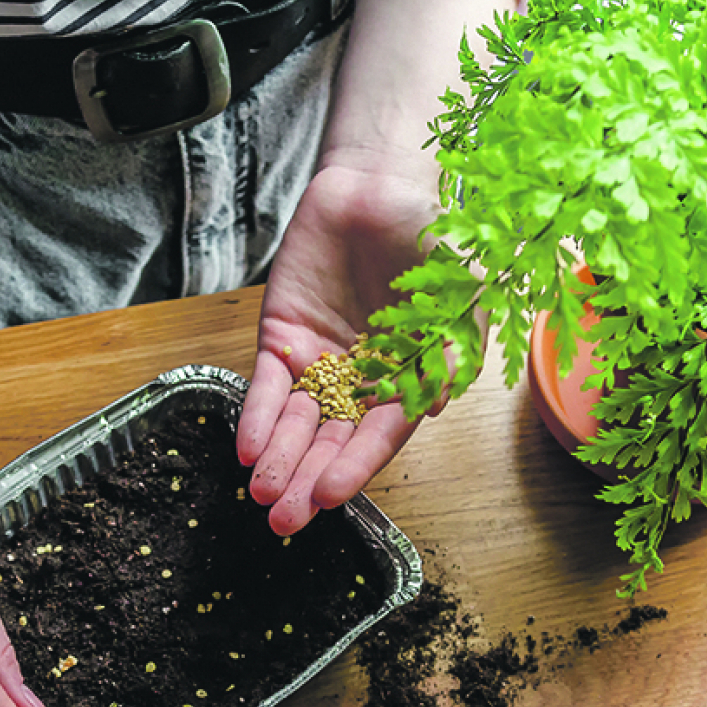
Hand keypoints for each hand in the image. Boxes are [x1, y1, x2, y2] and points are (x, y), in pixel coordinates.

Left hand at [238, 161, 442, 534]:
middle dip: (307, 480)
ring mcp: (320, 364)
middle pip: (332, 442)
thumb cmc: (431, 239)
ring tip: (261, 495)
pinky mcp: (282, 340)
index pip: (380, 435)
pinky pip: (267, 387)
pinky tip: (246, 448)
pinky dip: (255, 417)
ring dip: (278, 460)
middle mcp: (362, 384)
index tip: (331, 496)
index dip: (356, 466)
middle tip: (286, 521)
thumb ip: (452, 344)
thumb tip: (436, 404)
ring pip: (296, 424)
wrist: (380, 186)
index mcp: (410, 383)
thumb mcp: (460, 291)